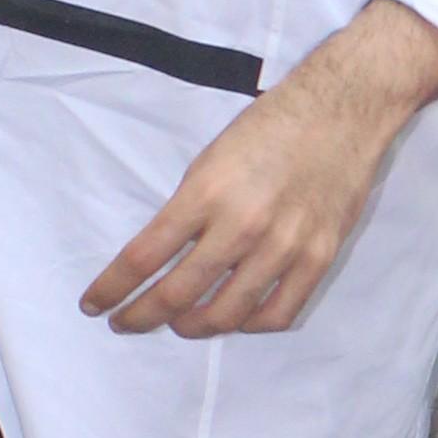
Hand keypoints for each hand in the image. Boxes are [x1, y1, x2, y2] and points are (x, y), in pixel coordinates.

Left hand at [82, 0, 437, 340]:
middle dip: (142, 316)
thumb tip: (165, 257)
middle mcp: (243, 224)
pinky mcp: (318, 258)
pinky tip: (235, 317)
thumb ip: (189, 210)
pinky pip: (277, 314)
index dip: (113, 288)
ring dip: (192, 327)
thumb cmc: (271, 127)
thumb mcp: (212, 158)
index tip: (95, 305)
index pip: (145, 257)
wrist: (342, 110)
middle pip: (179, 295)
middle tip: (128, 322)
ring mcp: (284, 246)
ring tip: (180, 324)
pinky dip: (248, 324)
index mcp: (207, 192)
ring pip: (226, 314)